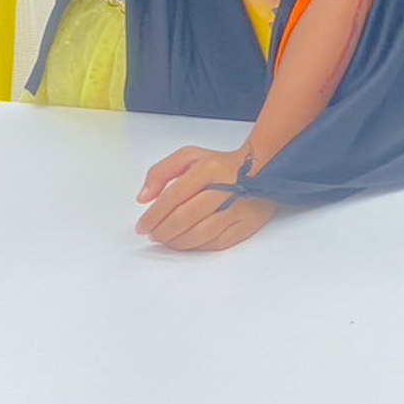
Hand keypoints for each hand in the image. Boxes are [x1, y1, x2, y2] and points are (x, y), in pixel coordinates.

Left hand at [134, 146, 276, 250]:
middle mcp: (227, 186)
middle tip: (153, 235)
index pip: (175, 194)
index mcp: (209, 167)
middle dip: (164, 230)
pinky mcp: (249, 223)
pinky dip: (198, 246)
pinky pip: (218, 242)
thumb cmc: (218, 165)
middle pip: (188, 216)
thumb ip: (161, 172)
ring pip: (203, 232)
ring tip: (167, 240)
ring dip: (179, 241)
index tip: (142, 226)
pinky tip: (187, 243)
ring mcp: (240, 206)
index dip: (155, 214)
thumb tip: (143, 197)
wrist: (262, 167)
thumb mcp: (189, 157)